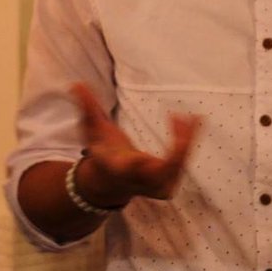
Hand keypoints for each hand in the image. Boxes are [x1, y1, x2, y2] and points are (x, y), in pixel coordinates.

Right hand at [70, 82, 200, 208]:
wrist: (109, 182)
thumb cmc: (101, 151)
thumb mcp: (91, 130)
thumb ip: (87, 107)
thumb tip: (77, 84)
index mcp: (120, 168)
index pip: (130, 169)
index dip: (139, 164)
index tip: (143, 154)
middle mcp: (139, 181)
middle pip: (163, 172)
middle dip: (177, 149)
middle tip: (183, 119)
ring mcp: (155, 186)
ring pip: (178, 168)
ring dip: (187, 141)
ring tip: (193, 117)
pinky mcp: (167, 183)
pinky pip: (183, 164)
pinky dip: (189, 143)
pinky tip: (194, 121)